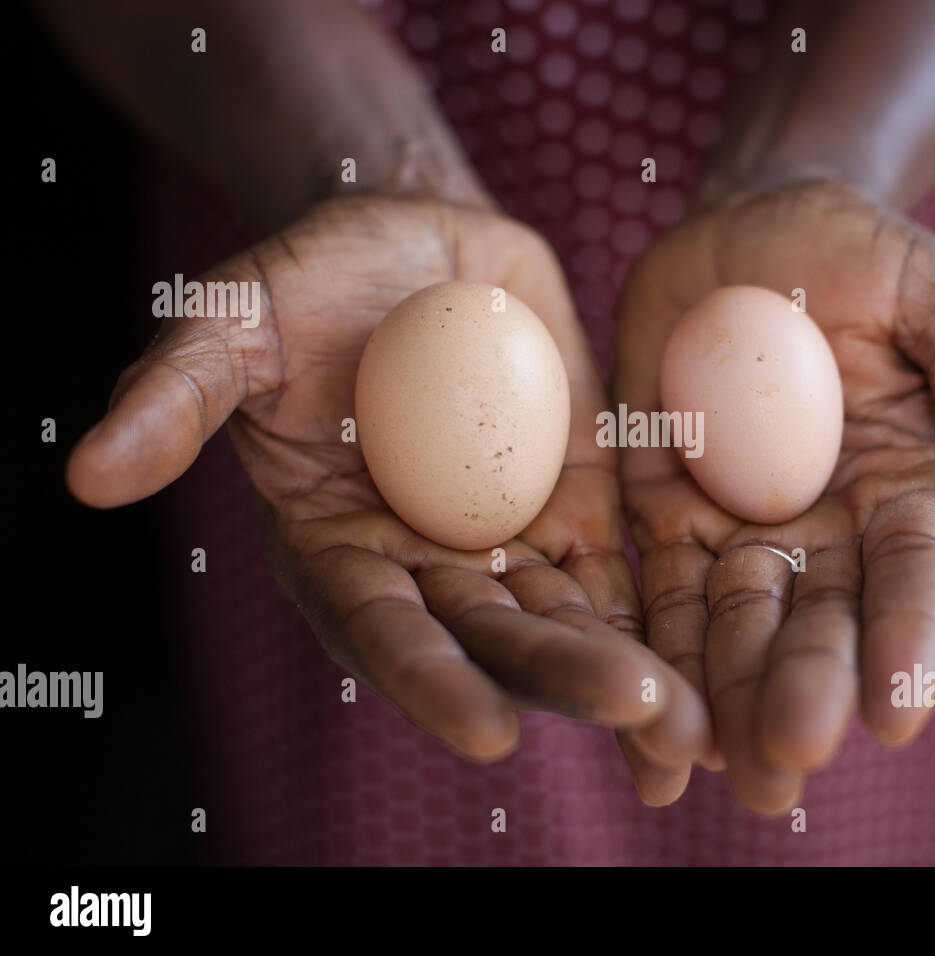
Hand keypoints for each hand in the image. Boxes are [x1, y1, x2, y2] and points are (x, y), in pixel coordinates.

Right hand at [67, 195, 709, 783]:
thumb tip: (85, 474)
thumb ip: (175, 394)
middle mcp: (427, 567)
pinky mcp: (578, 506)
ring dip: (633, 673)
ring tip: (695, 720)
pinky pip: (624, 568)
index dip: (428, 681)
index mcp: (339, 550)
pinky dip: (665, 616)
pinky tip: (715, 661)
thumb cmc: (311, 280)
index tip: (488, 732)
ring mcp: (510, 542)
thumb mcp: (232, 320)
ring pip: (573, 621)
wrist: (414, 242)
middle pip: (497, 641)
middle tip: (638, 714)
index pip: (382, 630)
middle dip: (565, 680)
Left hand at [614, 180, 934, 813]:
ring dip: (723, 696)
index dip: (907, 643)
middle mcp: (831, 529)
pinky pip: (658, 589)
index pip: (913, 577)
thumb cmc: (859, 257)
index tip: (895, 716)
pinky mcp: (665, 513)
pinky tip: (640, 719)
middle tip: (787, 761)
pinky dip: (651, 649)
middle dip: (804, 688)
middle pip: (821, 621)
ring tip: (715, 769)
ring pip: (735, 624)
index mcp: (906, 490)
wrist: (746, 227)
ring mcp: (743, 527)